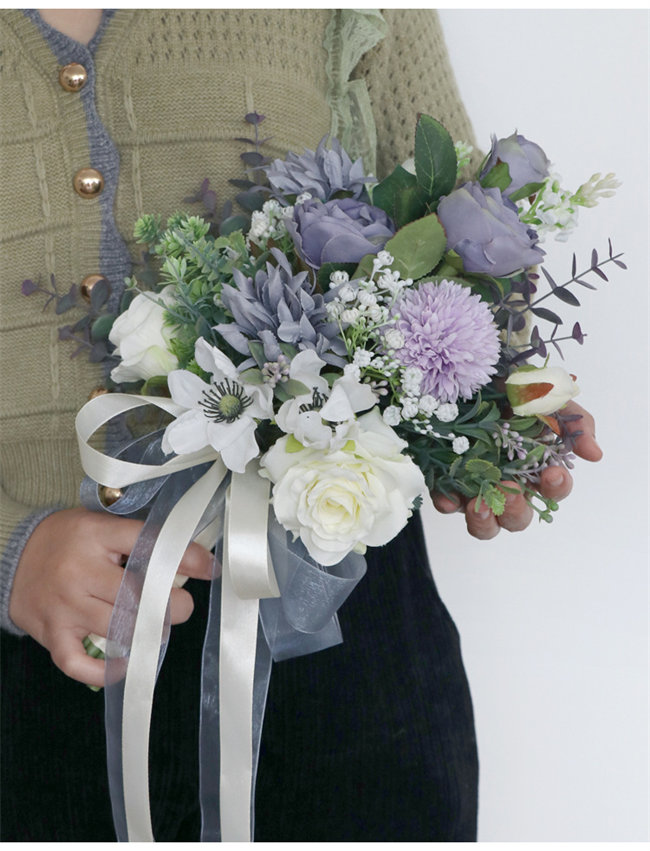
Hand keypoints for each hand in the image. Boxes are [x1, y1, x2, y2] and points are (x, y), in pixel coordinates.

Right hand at [9, 507, 213, 686]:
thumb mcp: (102, 526)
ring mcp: (64, 606)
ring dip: (147, 633)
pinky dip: (104, 670)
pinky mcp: (51, 633)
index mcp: (96, 535)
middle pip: (139, 595)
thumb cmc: (68, 540)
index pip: (149, 544)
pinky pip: (78, 662)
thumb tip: (195, 558)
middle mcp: (80, 571)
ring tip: (155, 627)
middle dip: (172, 605)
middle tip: (180, 605)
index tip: (210, 569)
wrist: (11, 553)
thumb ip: (143, 539)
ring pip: (119, 629)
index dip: (186, 558)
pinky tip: (125, 663)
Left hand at [431, 401, 601, 539]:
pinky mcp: (446, 479)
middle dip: (516, 510)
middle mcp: (507, 482)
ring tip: (479, 506)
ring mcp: (475, 485)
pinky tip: (446, 495)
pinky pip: (446, 501)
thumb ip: (576, 422)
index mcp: (535, 468)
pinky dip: (446, 501)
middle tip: (510, 489)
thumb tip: (594, 454)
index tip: (552, 473)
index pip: (553, 490)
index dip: (556, 487)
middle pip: (517, 518)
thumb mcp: (549, 397)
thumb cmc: (514, 388)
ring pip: (483, 523)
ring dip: (483, 520)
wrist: (474, 369)